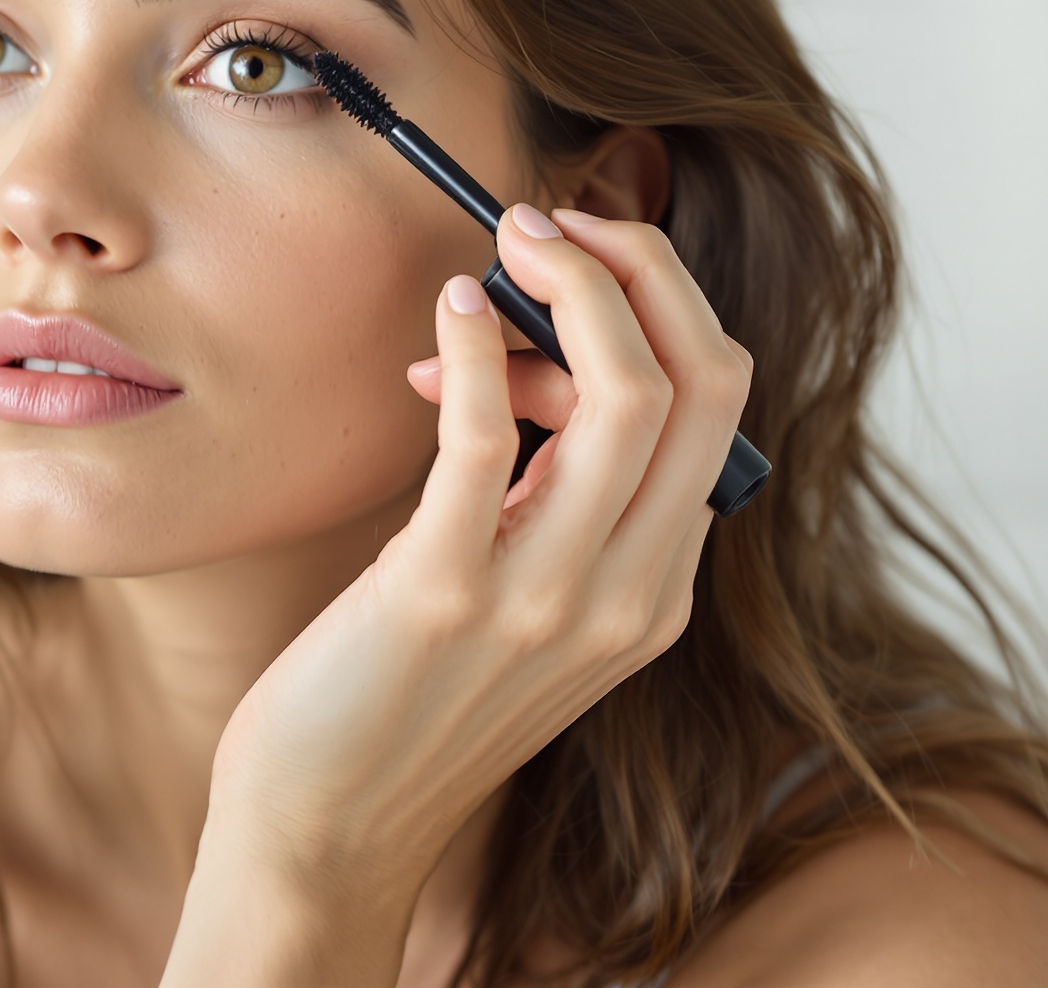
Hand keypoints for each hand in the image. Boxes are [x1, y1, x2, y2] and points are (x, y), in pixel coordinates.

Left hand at [162, 206, 752, 986]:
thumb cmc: (401, 693)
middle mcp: (625, 594)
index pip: (721, 401)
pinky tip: (449, 307)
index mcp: (657, 588)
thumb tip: (538, 353)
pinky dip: (480, 348)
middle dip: (636, 266)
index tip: (584, 253)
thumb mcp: (520, 596)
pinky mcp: (441, 592)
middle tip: (551, 221)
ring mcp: (541, 598)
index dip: (661, 297)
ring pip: (626, 394)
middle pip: (699, 379)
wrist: (326, 825)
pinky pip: (489, 440)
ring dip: (569, 286)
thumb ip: (554, 497)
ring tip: (503, 244)